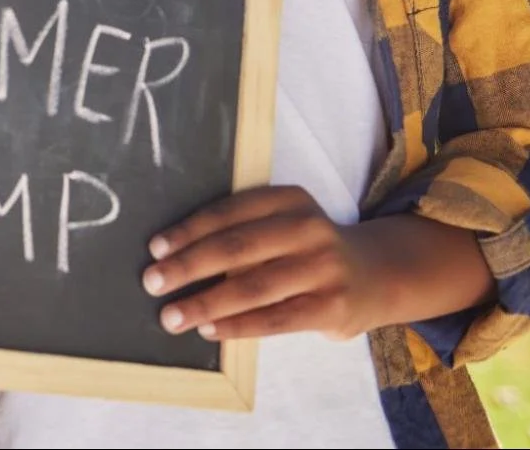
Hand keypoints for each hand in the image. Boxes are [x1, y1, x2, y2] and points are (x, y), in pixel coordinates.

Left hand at [142, 185, 378, 340]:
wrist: (376, 275)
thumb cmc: (309, 250)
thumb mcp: (285, 223)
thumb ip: (245, 232)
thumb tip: (175, 258)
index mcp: (290, 199)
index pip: (230, 213)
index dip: (189, 230)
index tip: (155, 248)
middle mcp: (309, 228)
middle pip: (237, 247)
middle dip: (188, 266)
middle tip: (152, 282)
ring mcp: (324, 268)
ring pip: (253, 287)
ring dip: (205, 303)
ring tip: (172, 316)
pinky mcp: (332, 307)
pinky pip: (274, 319)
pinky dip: (237, 326)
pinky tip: (208, 330)